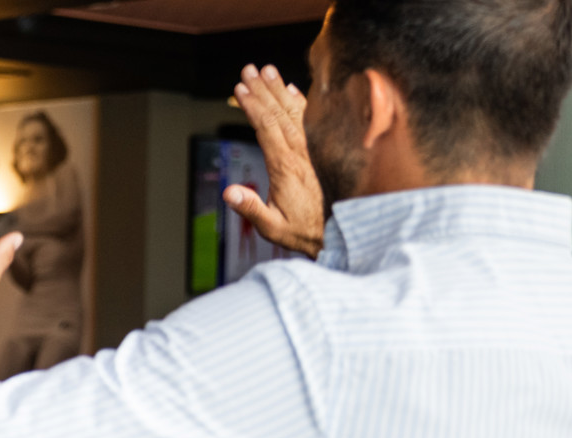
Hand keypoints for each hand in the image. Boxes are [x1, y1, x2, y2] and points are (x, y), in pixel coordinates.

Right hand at [226, 64, 323, 256]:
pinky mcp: (319, 152)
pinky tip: (292, 89)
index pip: (266, 128)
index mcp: (286, 167)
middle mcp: (301, 153)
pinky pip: (310, 120)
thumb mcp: (273, 227)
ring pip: (294, 112)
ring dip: (279, 90)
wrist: (342, 233)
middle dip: (262, 89)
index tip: (239, 89)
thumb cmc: (304, 232)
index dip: (253, 106)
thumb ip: (251, 208)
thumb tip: (228, 192)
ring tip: (266, 70)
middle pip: (279, 113)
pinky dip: (300, 102)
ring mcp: (312, 151)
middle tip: (248, 69)